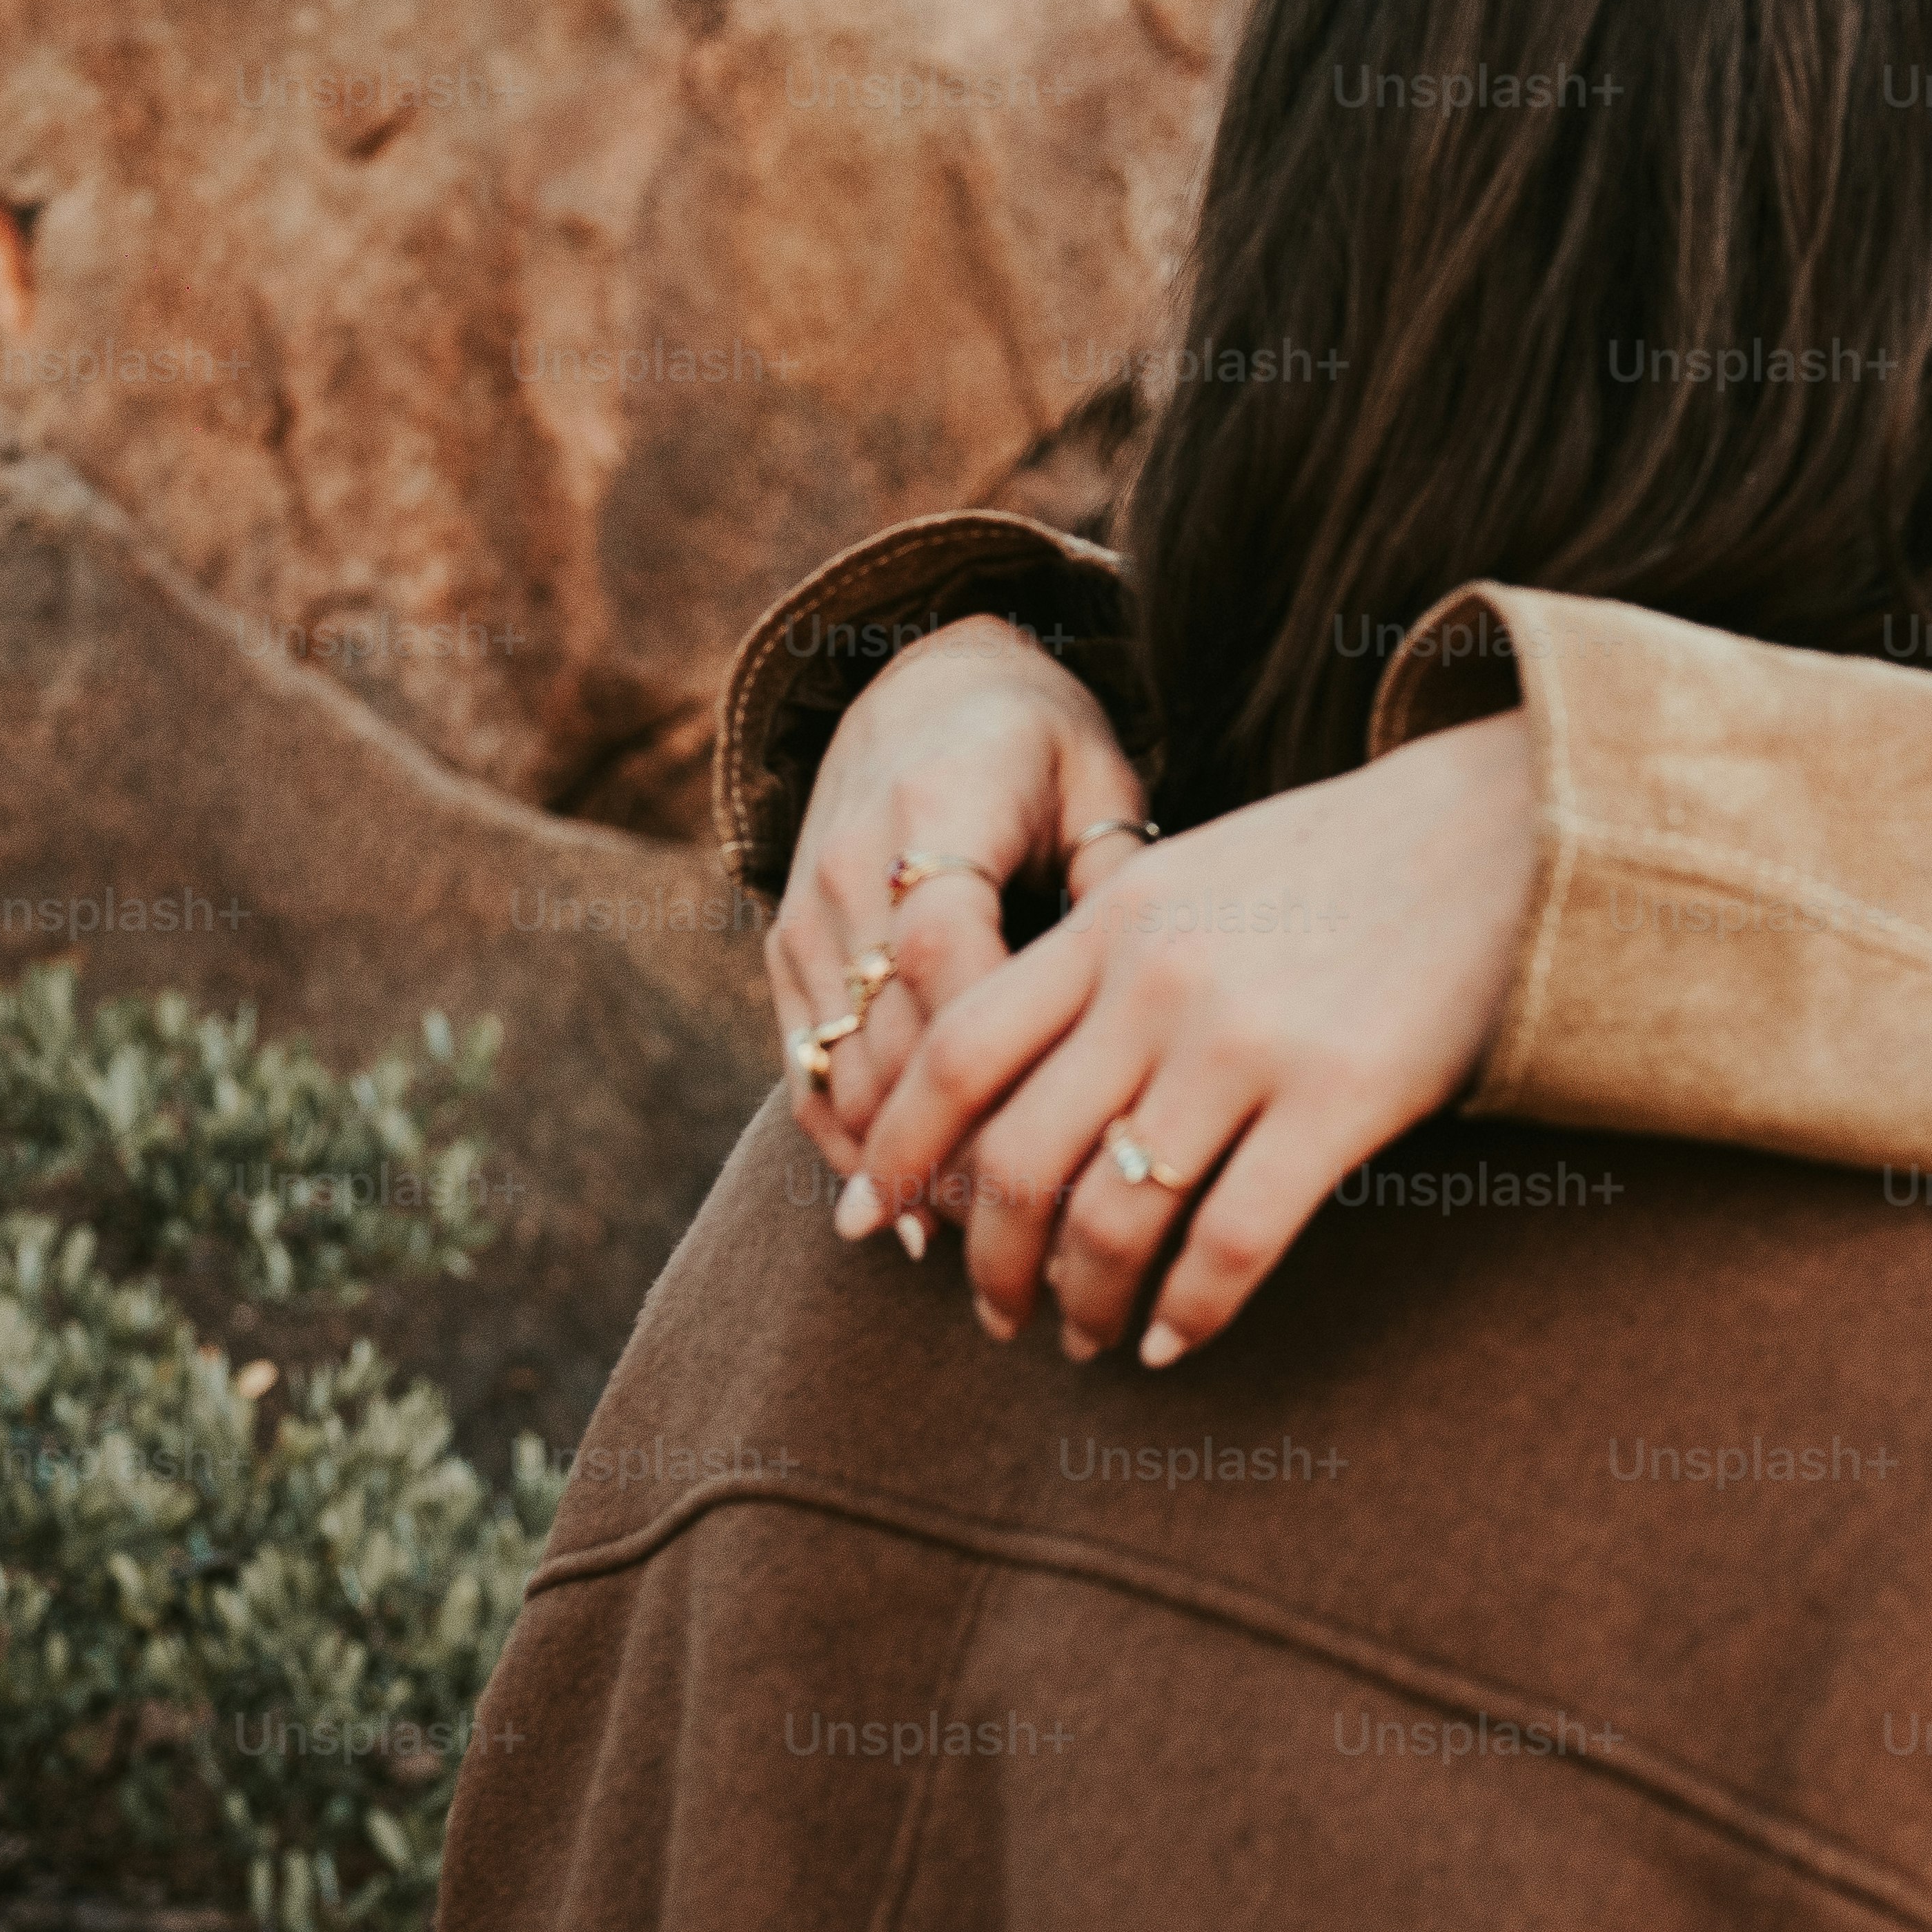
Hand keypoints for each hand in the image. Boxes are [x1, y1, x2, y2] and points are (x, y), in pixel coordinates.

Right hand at [766, 615, 1150, 1207]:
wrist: (920, 677)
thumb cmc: (1038, 737)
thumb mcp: (1098, 777)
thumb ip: (1116, 874)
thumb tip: (1149, 995)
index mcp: (934, 813)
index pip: (949, 958)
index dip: (999, 1064)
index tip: (1066, 1149)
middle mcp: (848, 869)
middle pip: (890, 1035)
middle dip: (953, 1144)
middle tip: (1034, 1239)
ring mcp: (803, 915)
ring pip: (836, 1068)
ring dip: (897, 1167)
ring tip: (974, 1253)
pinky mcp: (782, 949)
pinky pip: (802, 1066)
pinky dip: (847, 1145)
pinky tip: (898, 1217)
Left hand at [836, 712, 1539, 1366]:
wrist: (1510, 827)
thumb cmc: (1348, 862)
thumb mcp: (1196, 875)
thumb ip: (1104, 958)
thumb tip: (1015, 1081)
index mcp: (1114, 918)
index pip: (959, 1050)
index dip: (899, 1148)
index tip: (868, 1218)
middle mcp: (1161, 979)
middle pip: (1021, 1155)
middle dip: (991, 1259)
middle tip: (992, 1312)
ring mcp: (1249, 1039)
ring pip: (1117, 1214)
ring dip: (1084, 1301)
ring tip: (1085, 1338)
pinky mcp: (1340, 1096)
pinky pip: (1232, 1239)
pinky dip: (1189, 1311)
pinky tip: (1173, 1340)